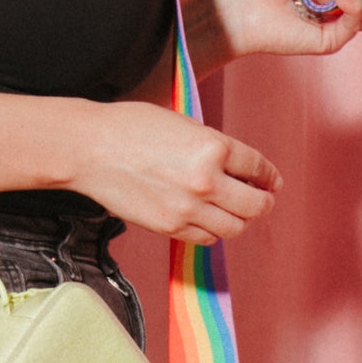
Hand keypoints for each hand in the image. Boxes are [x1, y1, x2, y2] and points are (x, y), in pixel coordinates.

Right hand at [70, 100, 280, 243]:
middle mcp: (206, 181)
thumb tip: (239, 170)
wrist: (90, 149)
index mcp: (212, 147)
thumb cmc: (130, 127)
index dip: (269, 176)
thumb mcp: (181, 124)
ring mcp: (189, 209)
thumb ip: (212, 146)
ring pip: (235, 227)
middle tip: (263, 200)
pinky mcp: (172, 228)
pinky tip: (208, 218)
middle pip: (255, 206)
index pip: (258, 168)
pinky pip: (208, 238)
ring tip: (235, 211)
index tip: (272, 181)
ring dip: (240, 220)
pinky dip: (213, 230)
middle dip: (263, 202)